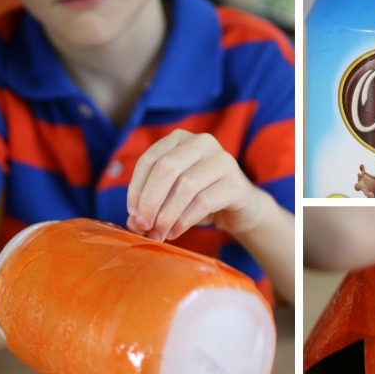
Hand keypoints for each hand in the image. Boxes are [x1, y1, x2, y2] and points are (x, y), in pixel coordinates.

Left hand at [126, 130, 265, 241]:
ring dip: (167, 215)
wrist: (241, 208)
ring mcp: (222, 160)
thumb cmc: (201, 199)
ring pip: (185, 186)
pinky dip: (184, 221)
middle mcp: (202, 142)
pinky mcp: (236, 183)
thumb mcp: (173, 196)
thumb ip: (152, 204)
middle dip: (150, 201)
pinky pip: (204, 202)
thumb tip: (133, 223)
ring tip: (159, 234)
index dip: (136, 189)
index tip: (133, 215)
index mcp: (180, 139)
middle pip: (166, 169)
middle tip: (143, 226)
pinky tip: (175, 232)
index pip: (150, 160)